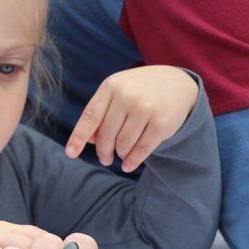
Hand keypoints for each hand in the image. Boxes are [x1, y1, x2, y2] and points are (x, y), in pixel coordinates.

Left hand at [65, 66, 198, 171]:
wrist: (178, 83)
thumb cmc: (138, 92)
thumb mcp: (116, 94)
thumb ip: (100, 114)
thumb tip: (90, 141)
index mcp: (111, 86)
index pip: (90, 117)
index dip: (78, 137)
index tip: (70, 154)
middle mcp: (127, 95)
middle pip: (106, 135)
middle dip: (103, 152)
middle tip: (105, 159)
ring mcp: (146, 108)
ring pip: (123, 144)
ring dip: (120, 154)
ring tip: (121, 155)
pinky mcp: (162, 122)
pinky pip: (141, 150)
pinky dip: (132, 161)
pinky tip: (128, 166)